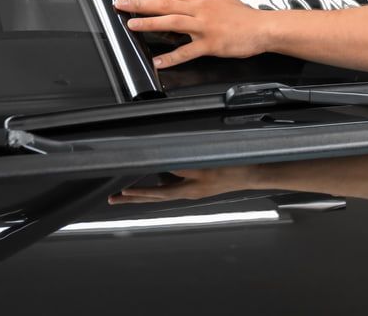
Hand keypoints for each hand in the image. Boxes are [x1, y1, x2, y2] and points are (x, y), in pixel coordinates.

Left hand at [108, 167, 250, 204]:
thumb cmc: (233, 168)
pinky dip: (160, 186)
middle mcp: (188, 192)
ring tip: (126, 193)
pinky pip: (173, 188)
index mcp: (189, 190)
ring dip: (144, 193)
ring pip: (162, 193)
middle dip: (133, 198)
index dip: (139, 192)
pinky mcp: (200, 185)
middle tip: (113, 200)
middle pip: (155, 197)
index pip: (158, 192)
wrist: (253, 173)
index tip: (122, 192)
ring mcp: (194, 190)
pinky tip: (156, 179)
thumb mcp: (206, 166)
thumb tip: (164, 167)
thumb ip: (184, 167)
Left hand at [114, 0, 267, 68]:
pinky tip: (158, 61)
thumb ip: (202, 0)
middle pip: (164, 4)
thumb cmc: (244, 16)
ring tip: (131, 25)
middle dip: (139, 3)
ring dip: (149, 23)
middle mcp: (199, 9)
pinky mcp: (211, 44)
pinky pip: (188, 51)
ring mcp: (204, 26)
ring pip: (172, 22)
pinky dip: (172, 57)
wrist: (263, 27)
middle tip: (119, 3)